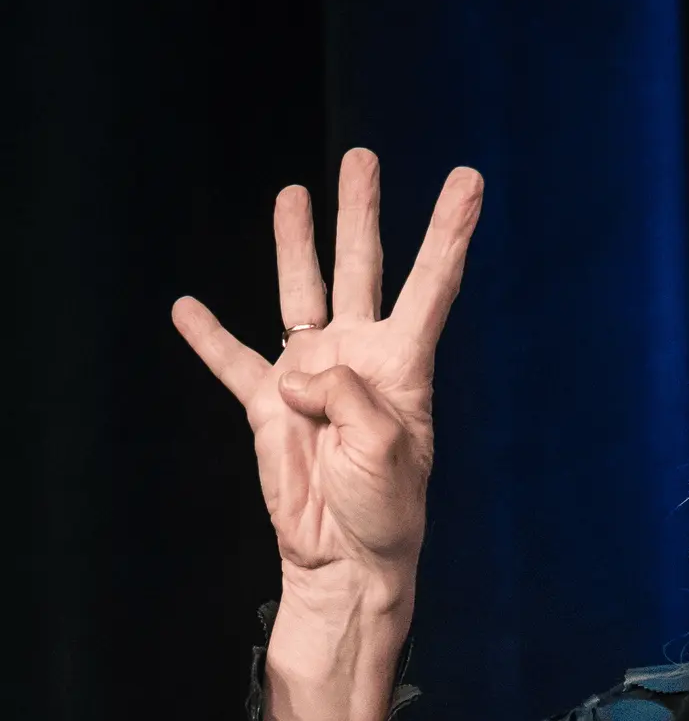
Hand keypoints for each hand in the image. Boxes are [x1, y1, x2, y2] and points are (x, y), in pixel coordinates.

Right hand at [172, 149, 482, 720]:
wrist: (346, 561)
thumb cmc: (386, 512)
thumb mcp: (385, 450)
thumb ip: (346, 396)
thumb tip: (301, 372)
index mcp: (402, 368)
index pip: (430, 285)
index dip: (448, 232)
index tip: (468, 181)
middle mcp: (360, 360)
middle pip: (361, 269)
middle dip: (361, 213)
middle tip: (362, 158)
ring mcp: (315, 379)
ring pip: (301, 293)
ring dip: (295, 244)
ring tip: (292, 194)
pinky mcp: (272, 408)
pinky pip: (235, 362)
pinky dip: (210, 337)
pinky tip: (188, 307)